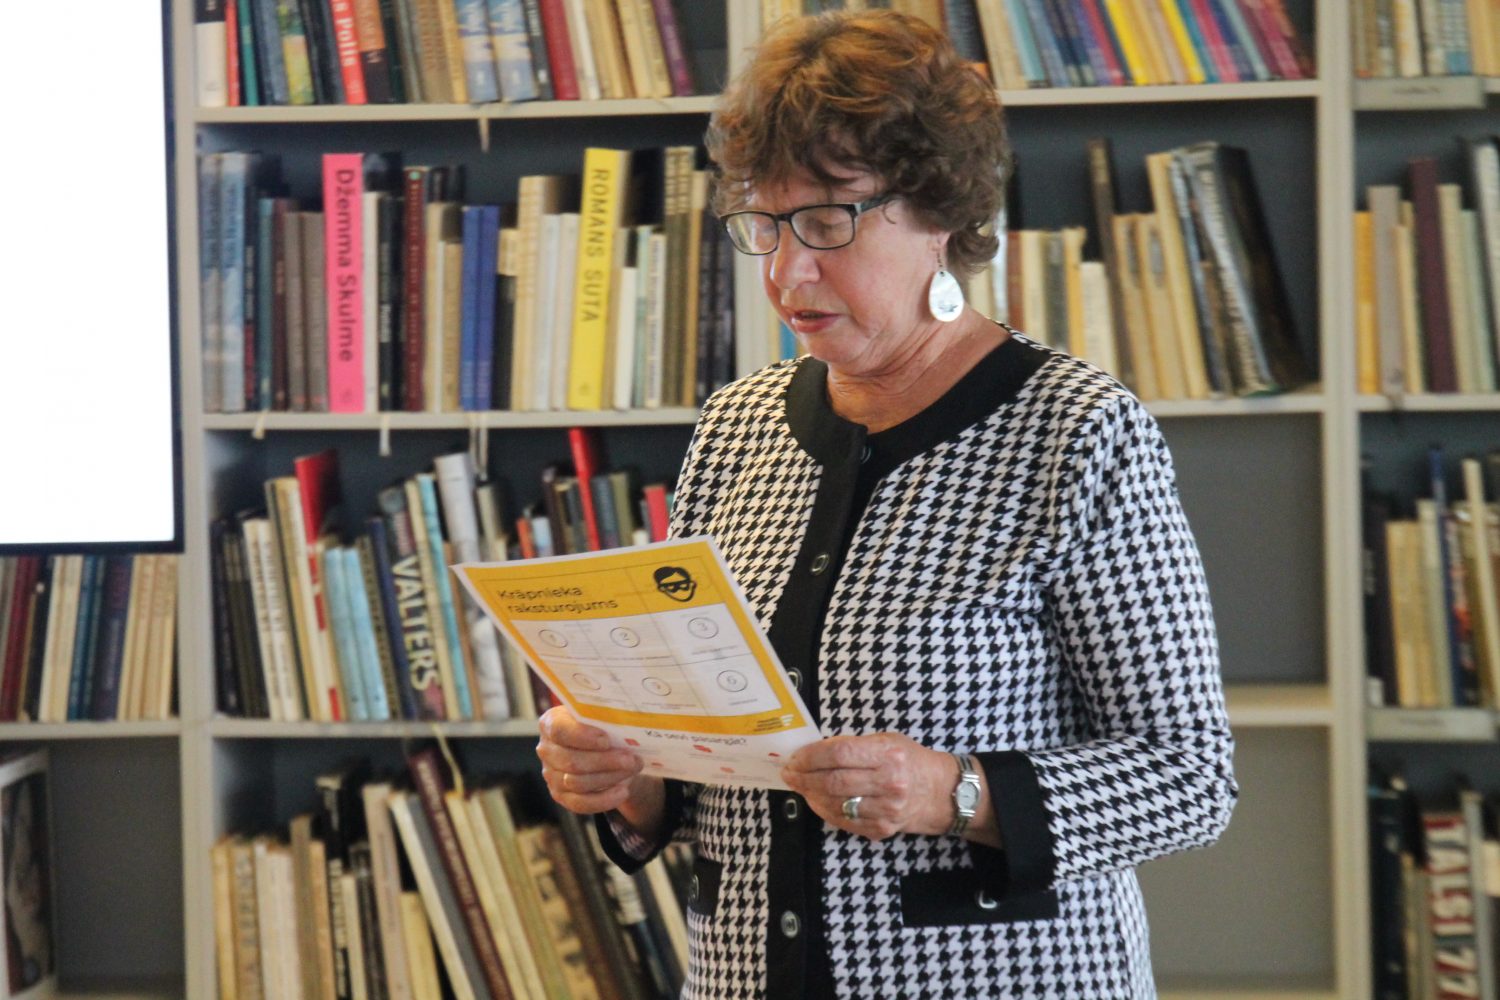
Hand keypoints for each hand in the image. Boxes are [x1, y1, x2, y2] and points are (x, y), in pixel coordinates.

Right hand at [536, 705, 647, 815]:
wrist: (604, 749)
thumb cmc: (602, 727)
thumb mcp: (602, 717)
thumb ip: (607, 719)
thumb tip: (625, 729)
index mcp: (552, 722)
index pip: (559, 730)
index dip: (582, 736)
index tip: (606, 740)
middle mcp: (547, 749)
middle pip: (571, 760)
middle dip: (604, 761)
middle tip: (630, 759)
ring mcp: (551, 775)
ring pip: (577, 783)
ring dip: (609, 778)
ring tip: (631, 770)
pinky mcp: (561, 796)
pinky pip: (580, 804)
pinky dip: (604, 800)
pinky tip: (623, 792)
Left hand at [781, 733, 954, 840]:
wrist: (939, 793)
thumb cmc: (908, 760)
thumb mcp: (886, 741)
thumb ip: (852, 745)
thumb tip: (813, 751)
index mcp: (888, 754)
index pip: (839, 753)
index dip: (811, 756)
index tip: (795, 757)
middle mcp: (888, 783)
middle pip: (833, 781)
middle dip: (804, 777)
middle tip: (789, 773)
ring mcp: (885, 809)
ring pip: (834, 803)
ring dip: (810, 795)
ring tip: (799, 785)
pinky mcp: (881, 828)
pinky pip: (843, 821)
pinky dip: (824, 810)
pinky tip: (816, 801)